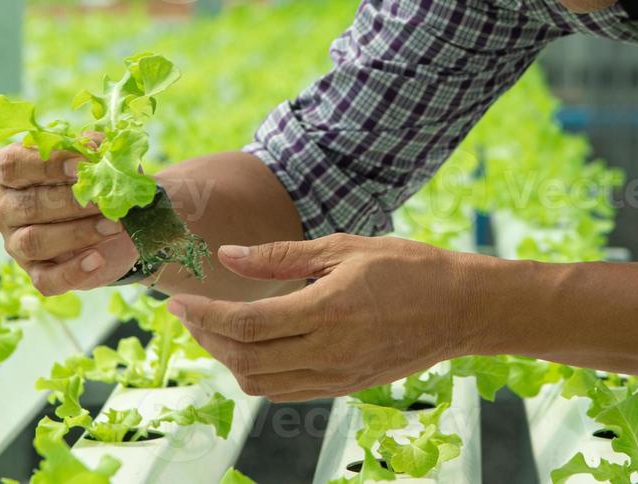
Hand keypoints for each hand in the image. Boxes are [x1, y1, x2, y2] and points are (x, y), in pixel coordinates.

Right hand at [0, 142, 137, 294]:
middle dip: (70, 203)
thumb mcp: (96, 157)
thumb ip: (92, 146)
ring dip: (76, 233)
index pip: (13, 165)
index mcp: (9, 170)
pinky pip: (46, 279)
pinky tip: (97, 260)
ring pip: (34, 242)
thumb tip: (93, 145)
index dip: (47, 165)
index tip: (82, 166)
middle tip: (105, 201)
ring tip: (113, 225)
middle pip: (26, 205)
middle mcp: (4, 207)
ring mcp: (15, 243)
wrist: (116, 221)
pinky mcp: (35, 272)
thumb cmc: (95, 178)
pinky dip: (73, 271)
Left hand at [167, 233, 481, 401]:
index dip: (203, 314)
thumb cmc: (410, 267)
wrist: (462, 308)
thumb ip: (283, 257)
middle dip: (206, 336)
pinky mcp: (344, 386)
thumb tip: (229, 256)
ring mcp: (335, 375)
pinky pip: (285, 390)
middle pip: (244, 358)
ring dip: (228, 358)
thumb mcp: (346, 247)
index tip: (175, 299)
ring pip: (260, 383)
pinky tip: (253, 346)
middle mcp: (326, 351)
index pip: (245, 323)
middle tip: (189, 311)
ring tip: (215, 328)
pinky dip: (257, 372)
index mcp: (325, 311)